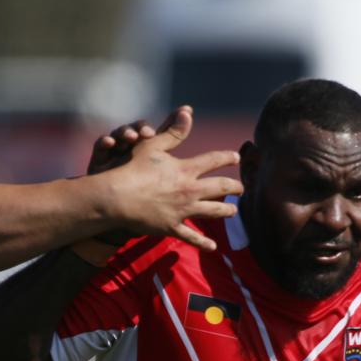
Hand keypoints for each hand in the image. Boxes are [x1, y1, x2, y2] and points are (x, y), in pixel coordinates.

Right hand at [100, 106, 242, 249]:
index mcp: (186, 169)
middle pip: (220, 188)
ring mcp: (182, 211)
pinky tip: (213, 247)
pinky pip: (191, 237)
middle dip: (234, 187)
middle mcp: (189, 190)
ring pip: (212, 211)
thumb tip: (188, 112)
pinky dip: (202, 243)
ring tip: (234, 210)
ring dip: (226, 210)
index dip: (226, 157)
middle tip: (242, 188)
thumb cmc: (132, 169)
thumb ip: (172, 132)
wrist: (117, 198)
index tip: (236, 157)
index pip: (213, 160)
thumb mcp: (152, 146)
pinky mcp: (171, 227)